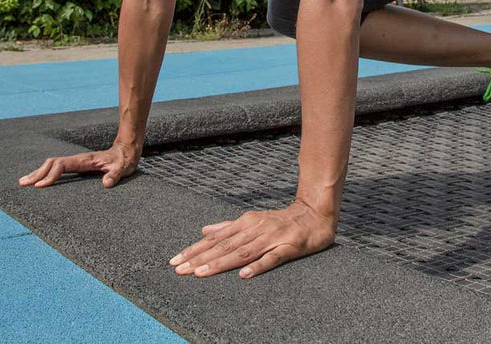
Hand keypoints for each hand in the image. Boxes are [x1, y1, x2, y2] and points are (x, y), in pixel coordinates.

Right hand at [17, 141, 140, 188]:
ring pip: (53, 165)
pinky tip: (39, 181)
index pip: (63, 165)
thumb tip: (106, 183)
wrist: (127, 150)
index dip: (51, 175)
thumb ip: (115, 174)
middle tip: (23, 184)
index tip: (40, 186)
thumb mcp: (123, 167)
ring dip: (38, 173)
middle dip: (37, 173)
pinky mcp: (78, 166)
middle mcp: (78, 160)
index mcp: (85, 160)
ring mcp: (77, 162)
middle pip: (52, 164)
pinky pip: (58, 168)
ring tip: (24, 182)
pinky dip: (46, 173)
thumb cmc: (124, 160)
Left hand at [168, 199, 336, 278]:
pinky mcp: (288, 247)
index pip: (216, 238)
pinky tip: (244, 275)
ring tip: (201, 273)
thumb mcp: (254, 220)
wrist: (315, 215)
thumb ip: (229, 226)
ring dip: (220, 263)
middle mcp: (256, 229)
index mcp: (246, 222)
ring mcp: (272, 238)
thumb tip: (204, 230)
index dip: (195, 249)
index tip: (175, 260)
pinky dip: (257, 266)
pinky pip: (271, 258)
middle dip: (200, 259)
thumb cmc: (282, 221)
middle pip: (224, 246)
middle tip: (179, 270)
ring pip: (242, 252)